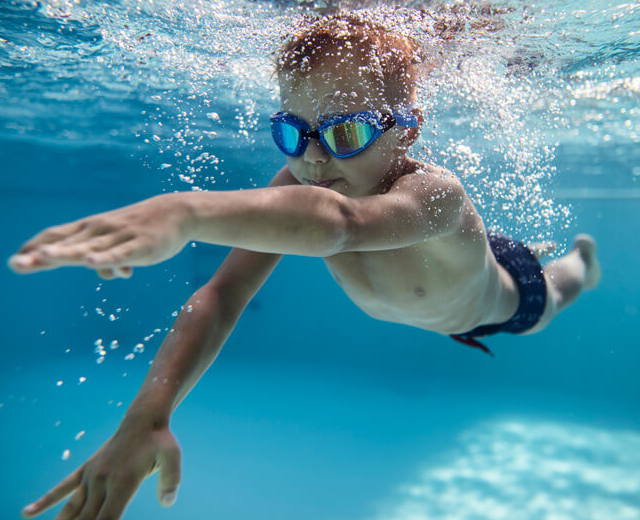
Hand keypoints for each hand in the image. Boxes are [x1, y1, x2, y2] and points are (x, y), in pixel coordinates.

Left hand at [8, 194, 191, 273]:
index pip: (57, 236)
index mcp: (91, 229)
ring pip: (89, 248)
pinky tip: (92, 263)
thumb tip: (104, 273)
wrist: (177, 213)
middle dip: (40, 255)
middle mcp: (99, 231)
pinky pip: (120, 254)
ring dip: (66, 253)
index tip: (15, 261)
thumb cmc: (144, 228)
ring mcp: (119, 237)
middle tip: (15, 265)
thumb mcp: (121, 244)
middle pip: (66, 243)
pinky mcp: (139, 246)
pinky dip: (106, 258)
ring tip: (44, 258)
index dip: (34, 247)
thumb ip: (108, 258)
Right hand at [21, 419, 181, 519]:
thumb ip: (171, 480)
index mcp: (122, 483)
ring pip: (70, 509)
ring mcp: (91, 476)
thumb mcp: (172, 457)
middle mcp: (102, 482)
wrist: (144, 418)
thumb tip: (168, 502)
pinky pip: (62, 488)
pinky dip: (45, 501)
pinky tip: (27, 513)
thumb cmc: (161, 440)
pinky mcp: (86, 469)